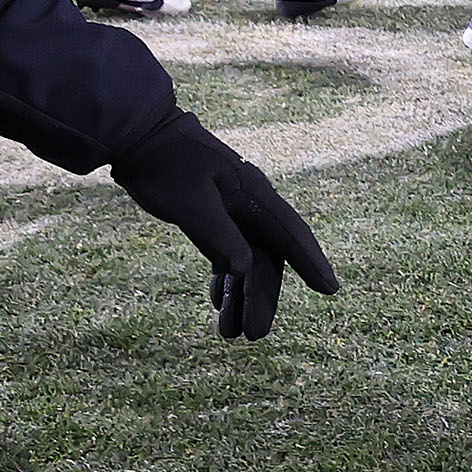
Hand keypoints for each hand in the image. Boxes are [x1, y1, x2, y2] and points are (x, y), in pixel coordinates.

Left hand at [110, 115, 340, 340]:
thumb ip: (218, 235)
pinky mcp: (214, 215)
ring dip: (242, 295)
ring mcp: (233, 210)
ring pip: (248, 260)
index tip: (330, 290)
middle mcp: (250, 204)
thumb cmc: (165, 165)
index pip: (289, 235)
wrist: (141, 136)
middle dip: (263, 297)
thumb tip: (246, 268)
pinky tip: (217, 301)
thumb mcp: (189, 203)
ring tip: (231, 334)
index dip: (311, 263)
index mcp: (253, 195)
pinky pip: (228, 253)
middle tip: (255, 336)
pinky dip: (225, 278)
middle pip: (267, 257)